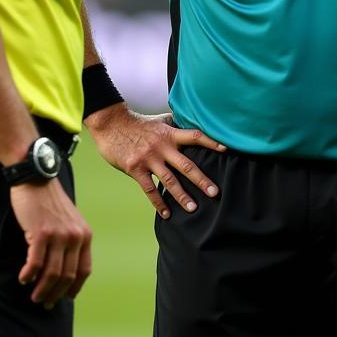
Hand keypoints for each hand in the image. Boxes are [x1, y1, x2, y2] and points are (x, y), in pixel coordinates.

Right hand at [9, 179, 92, 307]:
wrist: (36, 178)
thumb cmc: (49, 202)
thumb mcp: (69, 221)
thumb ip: (70, 242)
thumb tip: (64, 270)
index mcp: (85, 235)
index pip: (84, 270)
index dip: (74, 288)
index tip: (64, 299)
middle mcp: (75, 237)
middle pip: (67, 276)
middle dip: (55, 294)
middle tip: (44, 303)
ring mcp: (59, 235)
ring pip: (51, 274)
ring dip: (41, 289)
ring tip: (34, 296)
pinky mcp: (41, 234)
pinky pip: (35, 264)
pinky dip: (29, 275)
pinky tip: (23, 279)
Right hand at [85, 105, 226, 217]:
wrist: (111, 124)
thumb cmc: (136, 123)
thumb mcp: (158, 122)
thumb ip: (173, 126)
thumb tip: (188, 126)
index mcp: (169, 134)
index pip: (194, 136)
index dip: (210, 142)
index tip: (226, 150)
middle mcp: (162, 146)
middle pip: (186, 165)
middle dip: (201, 180)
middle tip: (215, 193)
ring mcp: (149, 159)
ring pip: (169, 180)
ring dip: (182, 196)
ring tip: (193, 208)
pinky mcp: (135, 169)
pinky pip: (149, 189)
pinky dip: (159, 203)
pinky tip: (167, 214)